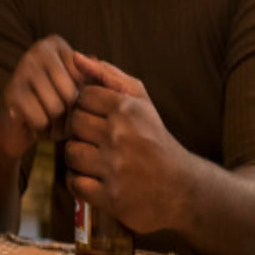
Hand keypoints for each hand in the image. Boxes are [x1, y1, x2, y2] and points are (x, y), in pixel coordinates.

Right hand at [0, 34, 82, 159]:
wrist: (21, 123)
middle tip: (59, 110)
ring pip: (55, 107)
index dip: (82, 97)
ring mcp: (22, 67)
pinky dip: (40, 127)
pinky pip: (39, 119)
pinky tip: (34, 120)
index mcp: (56, 43)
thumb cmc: (58, 104)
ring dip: (55, 121)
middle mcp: (38, 49)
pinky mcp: (11, 91)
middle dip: (68, 110)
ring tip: (47, 115)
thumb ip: (94, 76)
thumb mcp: (80, 89)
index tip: (73, 97)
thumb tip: (95, 60)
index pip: (84, 78)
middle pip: (70, 93)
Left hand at [66, 51, 187, 233]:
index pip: (82, 97)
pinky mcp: (112, 197)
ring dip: (79, 158)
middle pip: (74, 124)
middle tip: (97, 140)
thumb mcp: (139, 100)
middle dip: (82, 131)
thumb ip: (107, 75)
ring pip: (71, 153)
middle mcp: (120, 137)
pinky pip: (75, 183)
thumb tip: (77, 57)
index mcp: (126, 110)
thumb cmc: (154, 137)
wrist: (183, 189)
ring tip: (95, 159)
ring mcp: (115, 168)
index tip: (99, 118)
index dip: (87, 108)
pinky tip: (92, 179)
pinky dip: (79, 183)